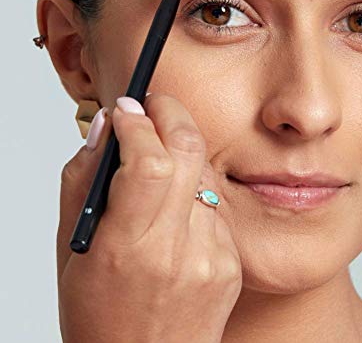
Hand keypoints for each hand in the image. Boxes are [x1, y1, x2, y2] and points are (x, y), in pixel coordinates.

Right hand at [57, 94, 241, 342]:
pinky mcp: (232, 261)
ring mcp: (211, 255)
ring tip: (158, 166)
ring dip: (180, 154)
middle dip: (171, 113)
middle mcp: (175, 250)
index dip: (137, 122)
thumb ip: (83, 181)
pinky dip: (193, 193)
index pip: (147, 162)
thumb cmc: (98, 313)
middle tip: (153, 105)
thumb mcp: (71, 248)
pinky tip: (175, 214)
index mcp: (126, 248)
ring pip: (204, 172)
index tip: (126, 108)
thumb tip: (108, 127)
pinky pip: (215, 205)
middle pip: (189, 151)